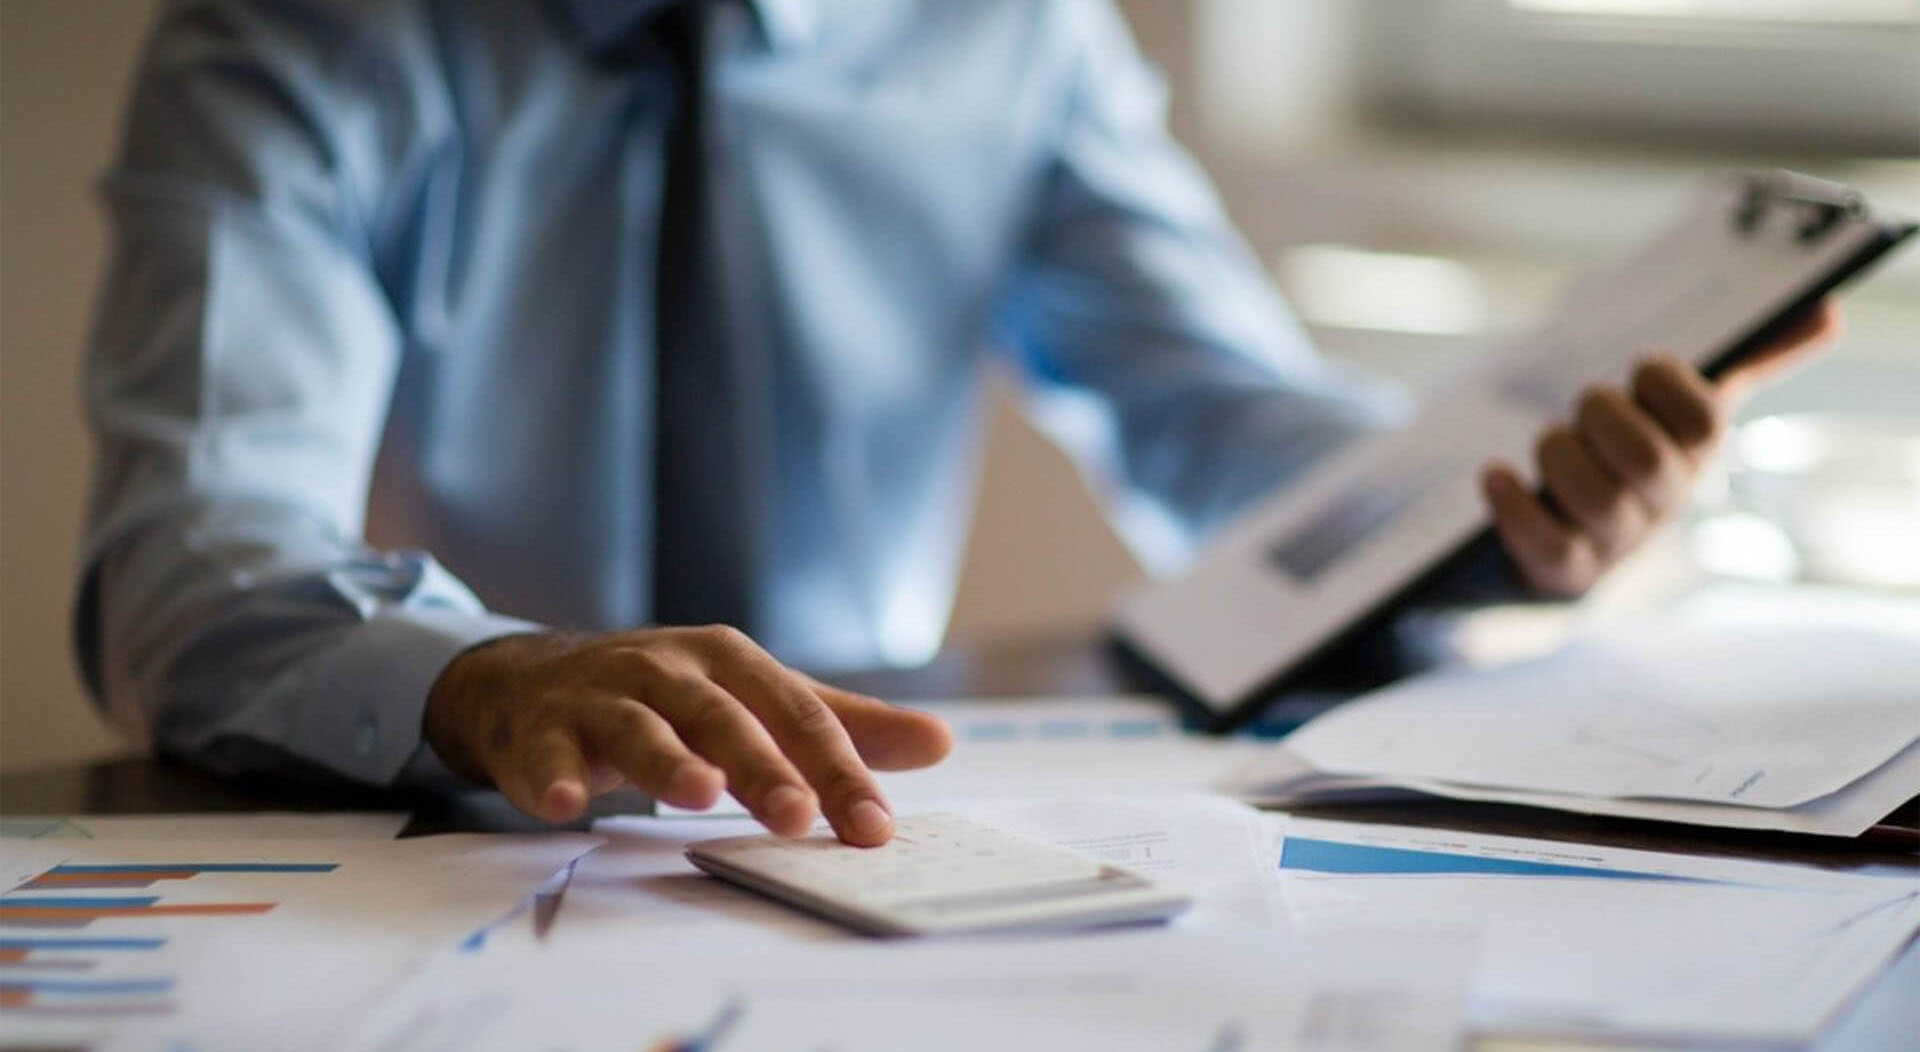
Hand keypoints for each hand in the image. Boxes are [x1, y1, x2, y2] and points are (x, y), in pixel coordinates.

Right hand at [423, 626, 953, 843]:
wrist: (533, 680)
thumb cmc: (665, 695)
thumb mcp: (753, 698)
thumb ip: (840, 724)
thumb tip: (940, 741)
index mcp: (730, 660)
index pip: (797, 715)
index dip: (837, 770)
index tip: (874, 827)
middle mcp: (668, 669)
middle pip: (723, 717)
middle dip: (762, 767)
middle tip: (798, 817)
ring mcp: (601, 696)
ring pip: (640, 727)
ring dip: (668, 761)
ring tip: (699, 796)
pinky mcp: (540, 730)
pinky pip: (546, 755)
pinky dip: (554, 776)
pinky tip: (566, 804)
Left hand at [1482, 299, 1842, 595]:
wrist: (1572, 547)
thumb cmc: (1630, 456)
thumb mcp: (1681, 407)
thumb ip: (1747, 359)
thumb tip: (1826, 310)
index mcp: (1694, 452)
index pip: (1705, 421)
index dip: (1669, 384)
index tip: (1640, 365)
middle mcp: (1663, 501)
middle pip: (1650, 464)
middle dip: (1605, 419)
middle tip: (1584, 403)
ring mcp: (1616, 541)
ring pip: (1599, 505)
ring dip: (1560, 458)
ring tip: (1547, 440)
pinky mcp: (1565, 572)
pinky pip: (1548, 548)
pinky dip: (1517, 508)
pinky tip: (1495, 475)